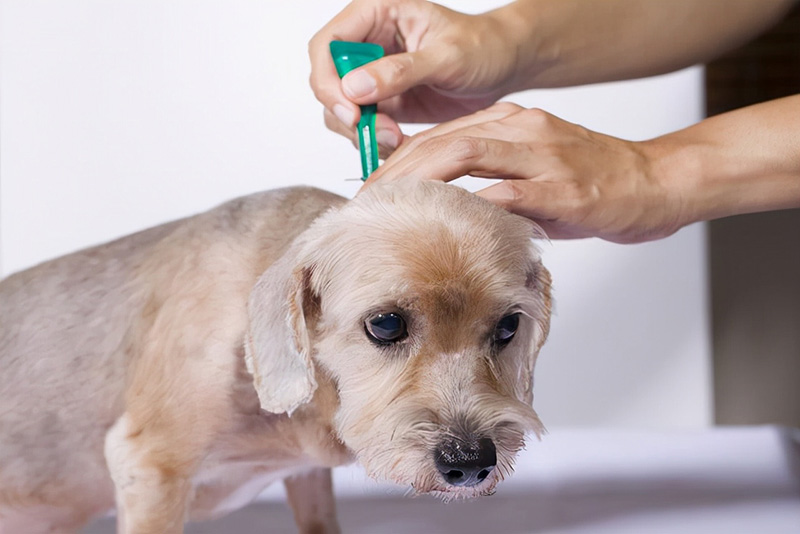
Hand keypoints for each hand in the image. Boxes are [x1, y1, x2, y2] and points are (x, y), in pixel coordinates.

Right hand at [309, 0, 520, 154]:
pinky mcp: (382, 101)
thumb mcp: (446, 56)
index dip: (329, 80)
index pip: (327, 45)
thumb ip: (400, 71)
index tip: (351, 111)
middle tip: (380, 131)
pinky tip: (398, 142)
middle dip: (346, 112)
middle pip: (327, 80)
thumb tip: (354, 88)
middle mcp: (367, 42)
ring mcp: (371, 74)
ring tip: (395, 138)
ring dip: (360, 130)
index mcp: (376, 14)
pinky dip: (372, 139)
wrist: (502, 67)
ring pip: (339, 108)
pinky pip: (360, 125)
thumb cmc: (481, 46)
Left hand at [365, 103, 687, 243]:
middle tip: (369, 202)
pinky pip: (507, 193)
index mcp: (513, 122)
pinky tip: (446, 224)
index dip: (401, 160)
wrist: (658, 181)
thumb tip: (452, 210)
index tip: (375, 188)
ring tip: (392, 209)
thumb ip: (495, 181)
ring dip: (421, 181)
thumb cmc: (597, 180)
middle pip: (443, 141)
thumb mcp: (538, 170)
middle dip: (398, 171)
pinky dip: (471, 206)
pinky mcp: (562, 186)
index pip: (442, 135)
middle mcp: (523, 128)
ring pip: (465, 155)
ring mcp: (542, 154)